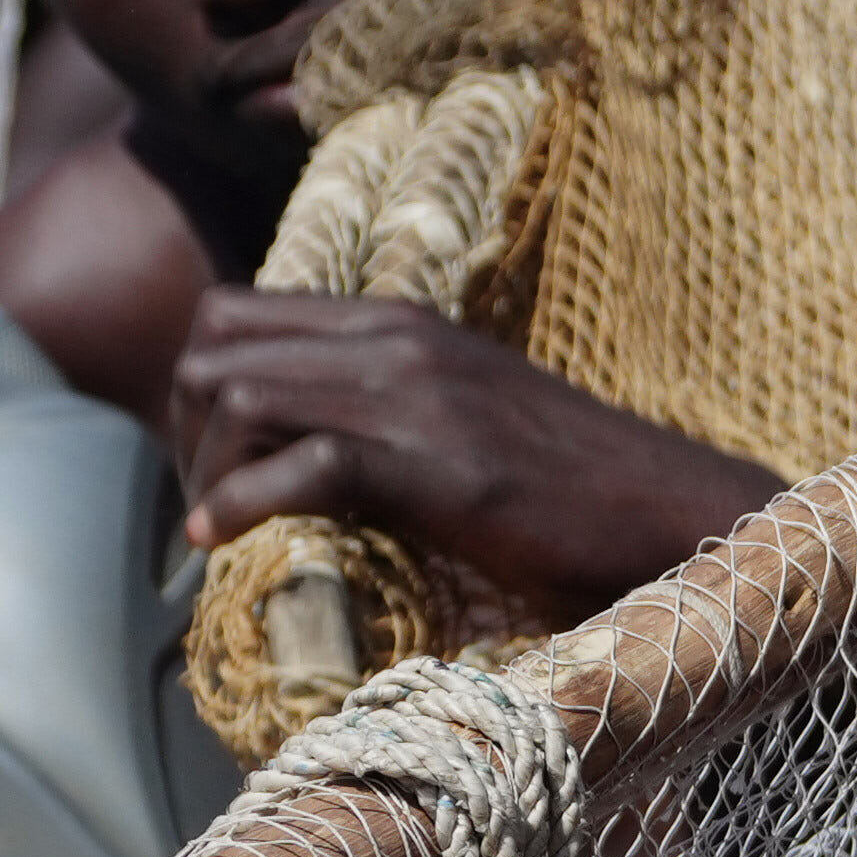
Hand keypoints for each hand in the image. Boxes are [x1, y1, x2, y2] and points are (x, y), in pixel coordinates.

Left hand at [169, 294, 767, 617]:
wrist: (675, 513)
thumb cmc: (573, 492)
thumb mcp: (462, 420)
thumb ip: (384, 410)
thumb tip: (299, 453)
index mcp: (400, 322)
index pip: (233, 311)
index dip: (194, 388)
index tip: (210, 463)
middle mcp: (398, 341)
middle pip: (213, 346)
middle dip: (182, 430)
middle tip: (205, 505)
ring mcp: (420, 399)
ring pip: (240, 394)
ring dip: (205, 471)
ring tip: (216, 534)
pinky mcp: (441, 468)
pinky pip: (303, 465)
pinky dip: (241, 505)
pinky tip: (225, 545)